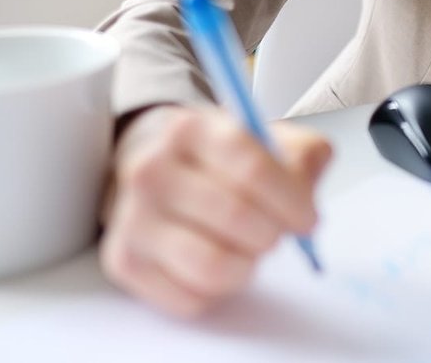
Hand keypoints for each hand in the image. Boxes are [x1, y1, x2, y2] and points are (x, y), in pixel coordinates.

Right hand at [98, 104, 332, 316]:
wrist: (156, 166)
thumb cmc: (219, 159)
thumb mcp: (265, 138)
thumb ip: (302, 154)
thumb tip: (307, 187)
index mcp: (192, 130)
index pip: (252, 169)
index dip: (291, 201)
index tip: (307, 220)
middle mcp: (152, 170)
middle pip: (235, 218)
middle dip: (271, 235)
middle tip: (275, 235)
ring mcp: (131, 218)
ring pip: (211, 266)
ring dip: (246, 267)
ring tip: (248, 251)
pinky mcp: (122, 261)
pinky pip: (189, 299)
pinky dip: (217, 292)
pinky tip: (217, 263)